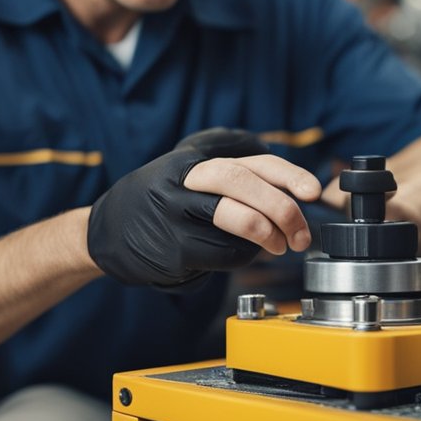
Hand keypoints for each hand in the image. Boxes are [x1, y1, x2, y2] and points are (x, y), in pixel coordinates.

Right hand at [87, 129, 320, 290]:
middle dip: (282, 207)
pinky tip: (241, 256)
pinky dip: (241, 258)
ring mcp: (176, 213)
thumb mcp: (191, 179)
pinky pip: (221, 252)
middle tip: (301, 233)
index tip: (314, 191)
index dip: (288, 174)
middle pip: (243, 182)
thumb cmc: (160, 208)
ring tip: (280, 245)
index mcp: (198, 162)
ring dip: (267, 233)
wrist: (106, 233)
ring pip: (233, 215)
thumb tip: (290, 197)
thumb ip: (233, 181)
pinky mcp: (173, 247)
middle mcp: (187, 181)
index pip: (253, 162)